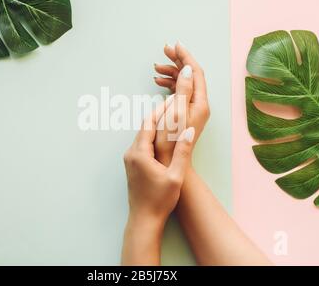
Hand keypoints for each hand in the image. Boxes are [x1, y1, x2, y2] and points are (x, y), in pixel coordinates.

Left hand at [123, 97, 194, 226]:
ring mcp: (129, 159)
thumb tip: (189, 130)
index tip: (172, 100)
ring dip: (156, 126)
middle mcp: (131, 153)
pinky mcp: (131, 165)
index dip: (161, 111)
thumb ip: (182, 152)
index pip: (149, 124)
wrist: (144, 219)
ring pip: (143, 135)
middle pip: (145, 127)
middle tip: (173, 103)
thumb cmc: (160, 200)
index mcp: (140, 154)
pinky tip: (163, 136)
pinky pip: (141, 144)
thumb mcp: (175, 176)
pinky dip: (152, 136)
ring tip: (171, 116)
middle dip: (159, 115)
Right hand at [154, 42, 209, 165]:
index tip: (175, 45)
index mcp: (200, 103)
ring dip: (171, 72)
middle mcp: (199, 104)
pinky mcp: (183, 113)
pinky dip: (169, 84)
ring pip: (183, 82)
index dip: (186, 57)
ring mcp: (192, 108)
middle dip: (178, 61)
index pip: (196, 72)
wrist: (168, 161)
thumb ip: (183, 89)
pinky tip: (158, 81)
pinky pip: (178, 92)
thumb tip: (187, 69)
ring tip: (156, 67)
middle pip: (190, 75)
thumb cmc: (169, 140)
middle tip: (164, 50)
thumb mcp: (175, 113)